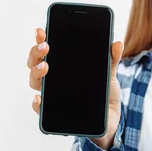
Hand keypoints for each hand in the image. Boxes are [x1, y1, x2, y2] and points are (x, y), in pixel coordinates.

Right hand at [27, 28, 123, 148]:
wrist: (111, 119)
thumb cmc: (105, 94)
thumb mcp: (109, 75)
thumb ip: (112, 59)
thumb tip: (116, 43)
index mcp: (63, 67)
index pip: (46, 50)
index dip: (40, 39)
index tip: (42, 31)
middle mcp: (54, 80)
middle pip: (35, 63)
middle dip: (36, 53)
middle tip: (46, 47)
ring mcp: (52, 96)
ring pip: (35, 82)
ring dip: (36, 73)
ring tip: (46, 67)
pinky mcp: (55, 113)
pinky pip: (40, 109)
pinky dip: (37, 104)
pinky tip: (40, 98)